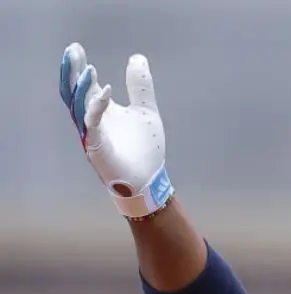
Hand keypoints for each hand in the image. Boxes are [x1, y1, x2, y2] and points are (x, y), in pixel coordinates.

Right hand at [59, 42, 174, 218]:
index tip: (75, 48)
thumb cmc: (145, 149)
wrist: (150, 180)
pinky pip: (93, 125)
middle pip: (74, 93)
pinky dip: (97, 107)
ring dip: (83, 88)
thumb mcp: (145, 110)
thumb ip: (140, 86)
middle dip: (72, 73)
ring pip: (79, 107)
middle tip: (71, 51)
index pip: (84, 86)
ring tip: (88, 69)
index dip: (78, 68)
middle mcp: (92, 121)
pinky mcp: (98, 148)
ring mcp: (93, 135)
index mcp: (101, 111)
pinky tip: (105, 91)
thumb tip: (136, 57)